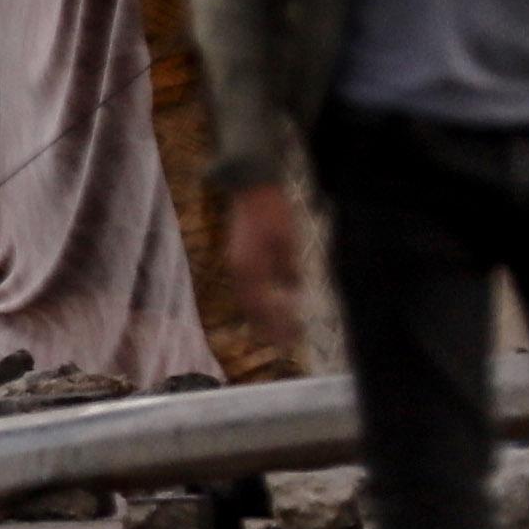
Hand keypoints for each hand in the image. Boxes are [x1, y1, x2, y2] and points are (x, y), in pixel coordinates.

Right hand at [217, 179, 302, 338]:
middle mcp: (239, 270)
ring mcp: (235, 263)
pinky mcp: (237, 256)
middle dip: (267, 326)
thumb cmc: (272, 212)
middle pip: (251, 308)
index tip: (293, 338)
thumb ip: (288, 267)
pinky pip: (245, 287)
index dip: (277, 324)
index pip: (264, 306)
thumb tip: (293, 290)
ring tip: (274, 329)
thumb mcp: (287, 239)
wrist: (251, 187)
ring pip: (246, 299)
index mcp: (251, 269)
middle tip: (284, 342)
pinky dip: (256, 301)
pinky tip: (267, 303)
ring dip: (260, 316)